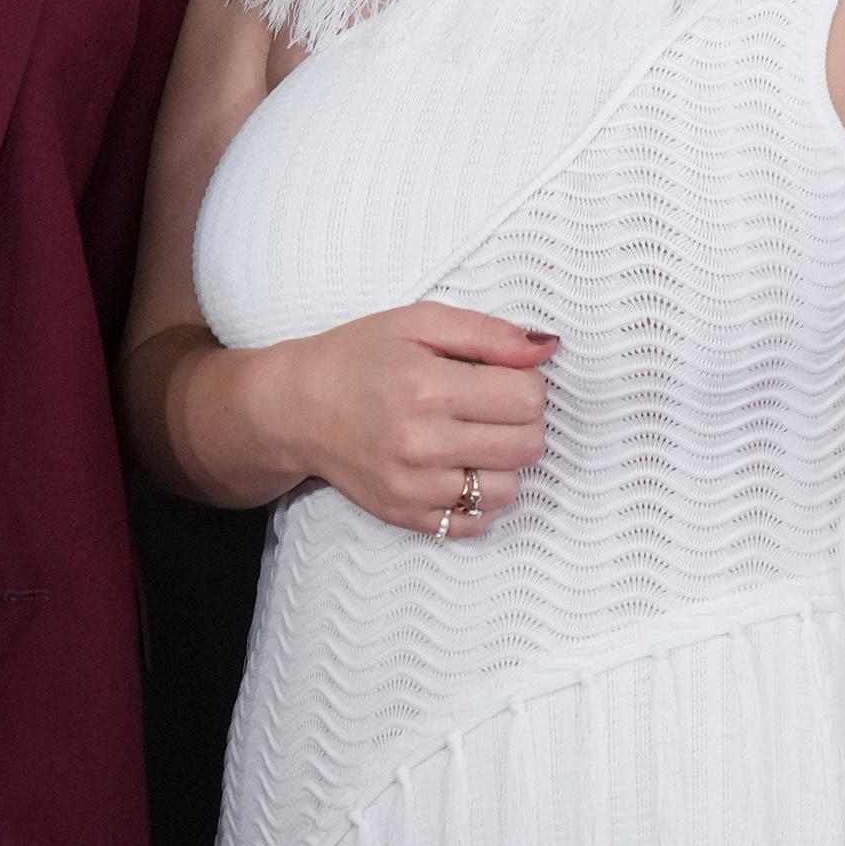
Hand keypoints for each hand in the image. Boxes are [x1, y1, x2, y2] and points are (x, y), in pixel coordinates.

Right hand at [276, 302, 553, 539]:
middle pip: (527, 445)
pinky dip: (478, 499)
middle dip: (522, 423)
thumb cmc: (358, 358)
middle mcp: (421, 442)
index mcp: (427, 386)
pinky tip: (457, 470)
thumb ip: (488, 332)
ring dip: (502, 463)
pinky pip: (474, 522)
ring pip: (507, 489)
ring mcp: (413, 486)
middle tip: (490, 408)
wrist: (296, 408)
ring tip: (473, 439)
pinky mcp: (405, 514)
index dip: (527, 384)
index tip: (502, 378)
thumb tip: (548, 348)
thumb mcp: (419, 323)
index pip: (528, 398)